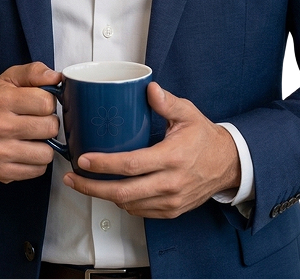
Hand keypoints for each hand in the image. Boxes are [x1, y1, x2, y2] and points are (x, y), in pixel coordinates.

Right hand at [0, 62, 60, 183]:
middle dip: (49, 123)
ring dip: (45, 145)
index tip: (41, 103)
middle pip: (50, 128)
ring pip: (47, 153)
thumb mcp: (9, 78)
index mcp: (2, 99)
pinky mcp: (1, 172)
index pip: (47, 103)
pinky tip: (26, 150)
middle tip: (38, 120)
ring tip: (33, 136)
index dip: (49, 102)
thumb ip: (34, 72)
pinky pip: (38, 170)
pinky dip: (36, 161)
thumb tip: (57, 78)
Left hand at [63, 82, 240, 218]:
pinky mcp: (170, 211)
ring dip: (103, 196)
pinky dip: (122, 203)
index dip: (104, 164)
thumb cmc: (204, 137)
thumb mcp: (188, 113)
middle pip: (123, 193)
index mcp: (172, 158)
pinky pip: (140, 211)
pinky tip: (110, 191)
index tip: (83, 160)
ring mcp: (170, 201)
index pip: (131, 165)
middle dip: (92, 188)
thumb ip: (167, 102)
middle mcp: (170, 183)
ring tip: (84, 183)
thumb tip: (149, 88)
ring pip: (129, 205)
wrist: (227, 164)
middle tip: (72, 178)